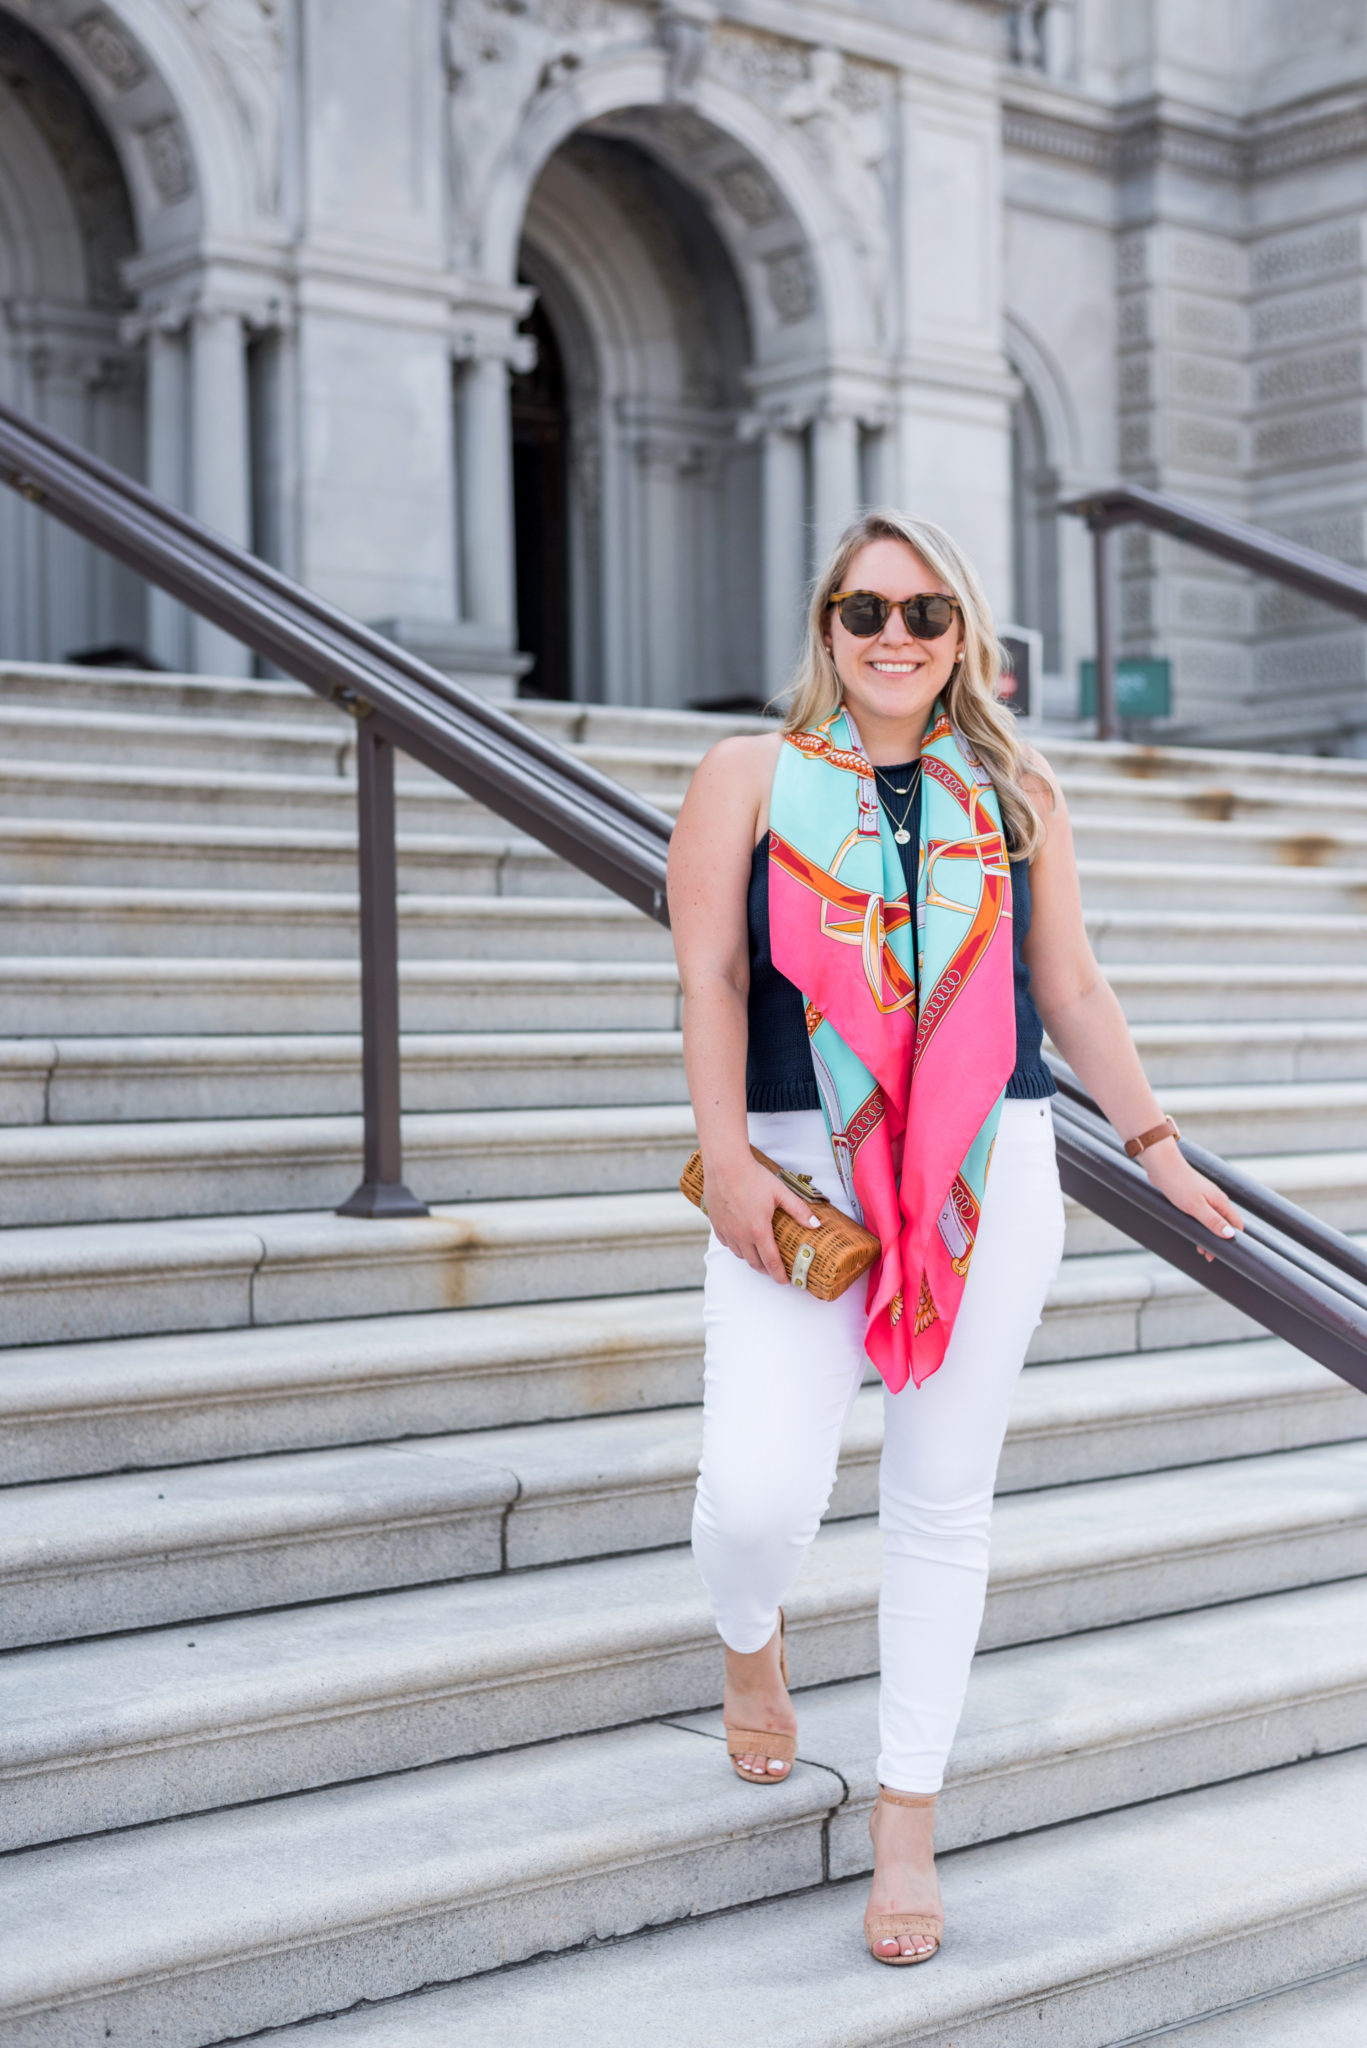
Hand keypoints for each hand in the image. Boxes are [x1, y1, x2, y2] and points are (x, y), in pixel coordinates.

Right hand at [703, 1152, 821, 1283]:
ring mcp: (727, 1231)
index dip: (779, 1275)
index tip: (785, 1282)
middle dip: (766, 1270)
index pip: (771, 1262)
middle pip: (755, 1263)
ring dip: (751, 1259)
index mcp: (759, 1231)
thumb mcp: (781, 1193)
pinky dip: (736, 1247)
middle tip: (775, 1270)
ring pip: (740, 1255)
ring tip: (760, 1256)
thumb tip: (816, 1224)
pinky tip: (742, 1241)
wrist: (725, 1165)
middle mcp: (741, 1236)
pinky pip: (727, 1244)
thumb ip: (799, 1210)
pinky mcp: (716, 1224)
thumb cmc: (753, 1177)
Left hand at [1140, 1137, 1242, 1261]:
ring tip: (1201, 1249)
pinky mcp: (1193, 1197)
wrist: (1162, 1167)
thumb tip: (1230, 1234)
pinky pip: (1201, 1215)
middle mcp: (1215, 1199)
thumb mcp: (1197, 1207)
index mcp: (1220, 1201)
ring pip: (1212, 1220)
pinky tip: (1193, 1232)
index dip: (1234, 1239)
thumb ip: (1213, 1221)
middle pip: (1224, 1223)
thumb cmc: (1179, 1184)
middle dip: (1219, 1240)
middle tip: (1209, 1255)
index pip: (1236, 1223)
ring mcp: (1205, 1198)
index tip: (1225, 1252)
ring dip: (1208, 1235)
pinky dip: (1200, 1226)